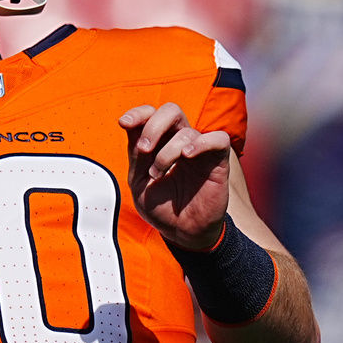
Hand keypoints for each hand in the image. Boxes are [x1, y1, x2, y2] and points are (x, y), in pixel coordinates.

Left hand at [118, 103, 231, 249]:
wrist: (180, 231)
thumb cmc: (160, 206)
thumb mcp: (139, 181)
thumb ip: (136, 154)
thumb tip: (130, 125)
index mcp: (160, 142)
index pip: (151, 114)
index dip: (138, 113)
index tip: (124, 123)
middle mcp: (180, 141)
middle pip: (171, 110)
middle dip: (153, 126)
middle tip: (144, 150)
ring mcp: (200, 150)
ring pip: (187, 131)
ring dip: (167, 153)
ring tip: (158, 174)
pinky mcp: (219, 162)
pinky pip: (218, 139)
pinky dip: (201, 143)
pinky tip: (186, 156)